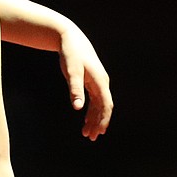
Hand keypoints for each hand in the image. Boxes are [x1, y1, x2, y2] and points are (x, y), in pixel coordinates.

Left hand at [59, 25, 112, 139]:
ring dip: (94, 119)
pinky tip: (85, 120)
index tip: (98, 132)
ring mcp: (98, 82)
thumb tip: (77, 107)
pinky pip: (95, 100)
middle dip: (98, 123)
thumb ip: (75, 89)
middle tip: (91, 138)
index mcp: (100, 81)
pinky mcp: (91, 81)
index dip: (103, 119)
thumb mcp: (71, 72)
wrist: (70, 38)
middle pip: (104, 107)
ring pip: (99, 105)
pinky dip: (91, 111)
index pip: (106, 105)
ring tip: (86, 133)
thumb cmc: (71, 54)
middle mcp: (102, 83)